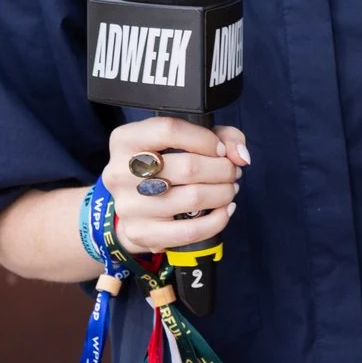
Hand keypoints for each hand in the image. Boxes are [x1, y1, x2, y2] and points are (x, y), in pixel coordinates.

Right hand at [103, 118, 248, 257]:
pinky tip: (224, 210)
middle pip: (188, 166)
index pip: (169, 130)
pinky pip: (190, 231)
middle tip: (232, 172)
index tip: (220, 149)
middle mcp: (120, 172)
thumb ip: (221, 136)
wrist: (133, 206)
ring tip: (229, 189)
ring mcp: (129, 206)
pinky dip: (217, 220)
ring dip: (223, 193)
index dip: (205, 139)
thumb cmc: (163, 165)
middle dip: (223, 169)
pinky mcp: (141, 233)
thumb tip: (241, 155)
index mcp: (125, 140)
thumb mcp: (185, 139)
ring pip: (193, 197)